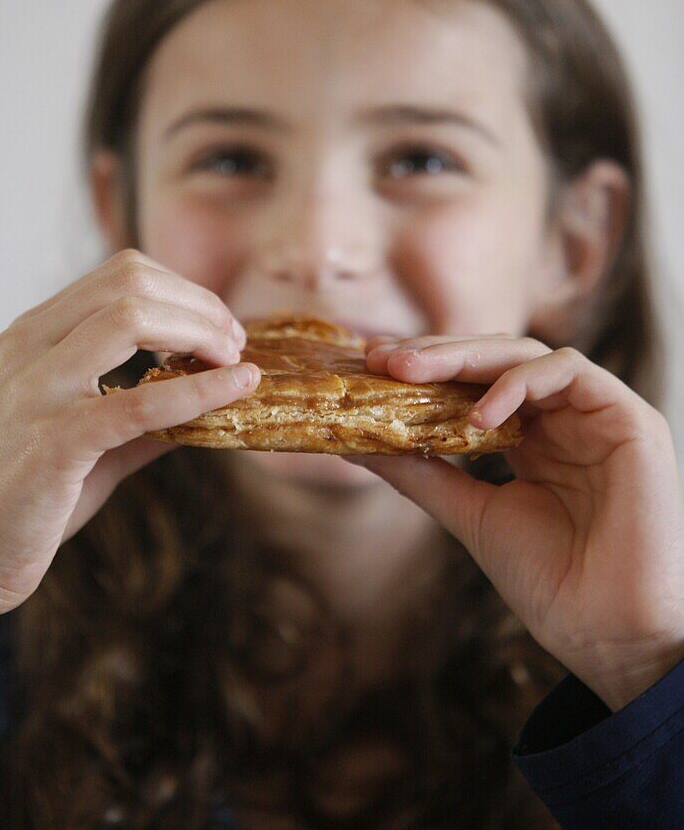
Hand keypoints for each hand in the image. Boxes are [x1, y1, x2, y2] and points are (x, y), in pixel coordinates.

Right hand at [0, 249, 260, 633]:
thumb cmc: (27, 500)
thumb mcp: (88, 437)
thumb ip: (144, 413)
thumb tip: (213, 398)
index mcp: (30, 336)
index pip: (121, 275)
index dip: (185, 292)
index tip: (221, 328)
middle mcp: (26, 349)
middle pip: (131, 284)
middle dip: (200, 306)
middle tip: (236, 343)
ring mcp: (34, 392)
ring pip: (131, 319)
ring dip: (201, 332)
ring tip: (235, 361)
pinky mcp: (53, 443)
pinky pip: (140, 401)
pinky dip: (200, 391)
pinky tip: (238, 388)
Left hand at [341, 334, 683, 710]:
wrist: (607, 632)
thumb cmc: (551, 581)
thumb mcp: (471, 513)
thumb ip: (422, 473)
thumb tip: (357, 444)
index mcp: (534, 438)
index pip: (476, 381)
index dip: (427, 368)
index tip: (373, 366)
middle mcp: (565, 418)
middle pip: (495, 358)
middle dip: (435, 353)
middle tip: (382, 358)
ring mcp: (597, 414)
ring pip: (526, 352)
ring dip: (463, 356)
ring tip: (409, 372)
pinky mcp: (628, 418)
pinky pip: (567, 370)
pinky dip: (516, 382)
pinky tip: (477, 414)